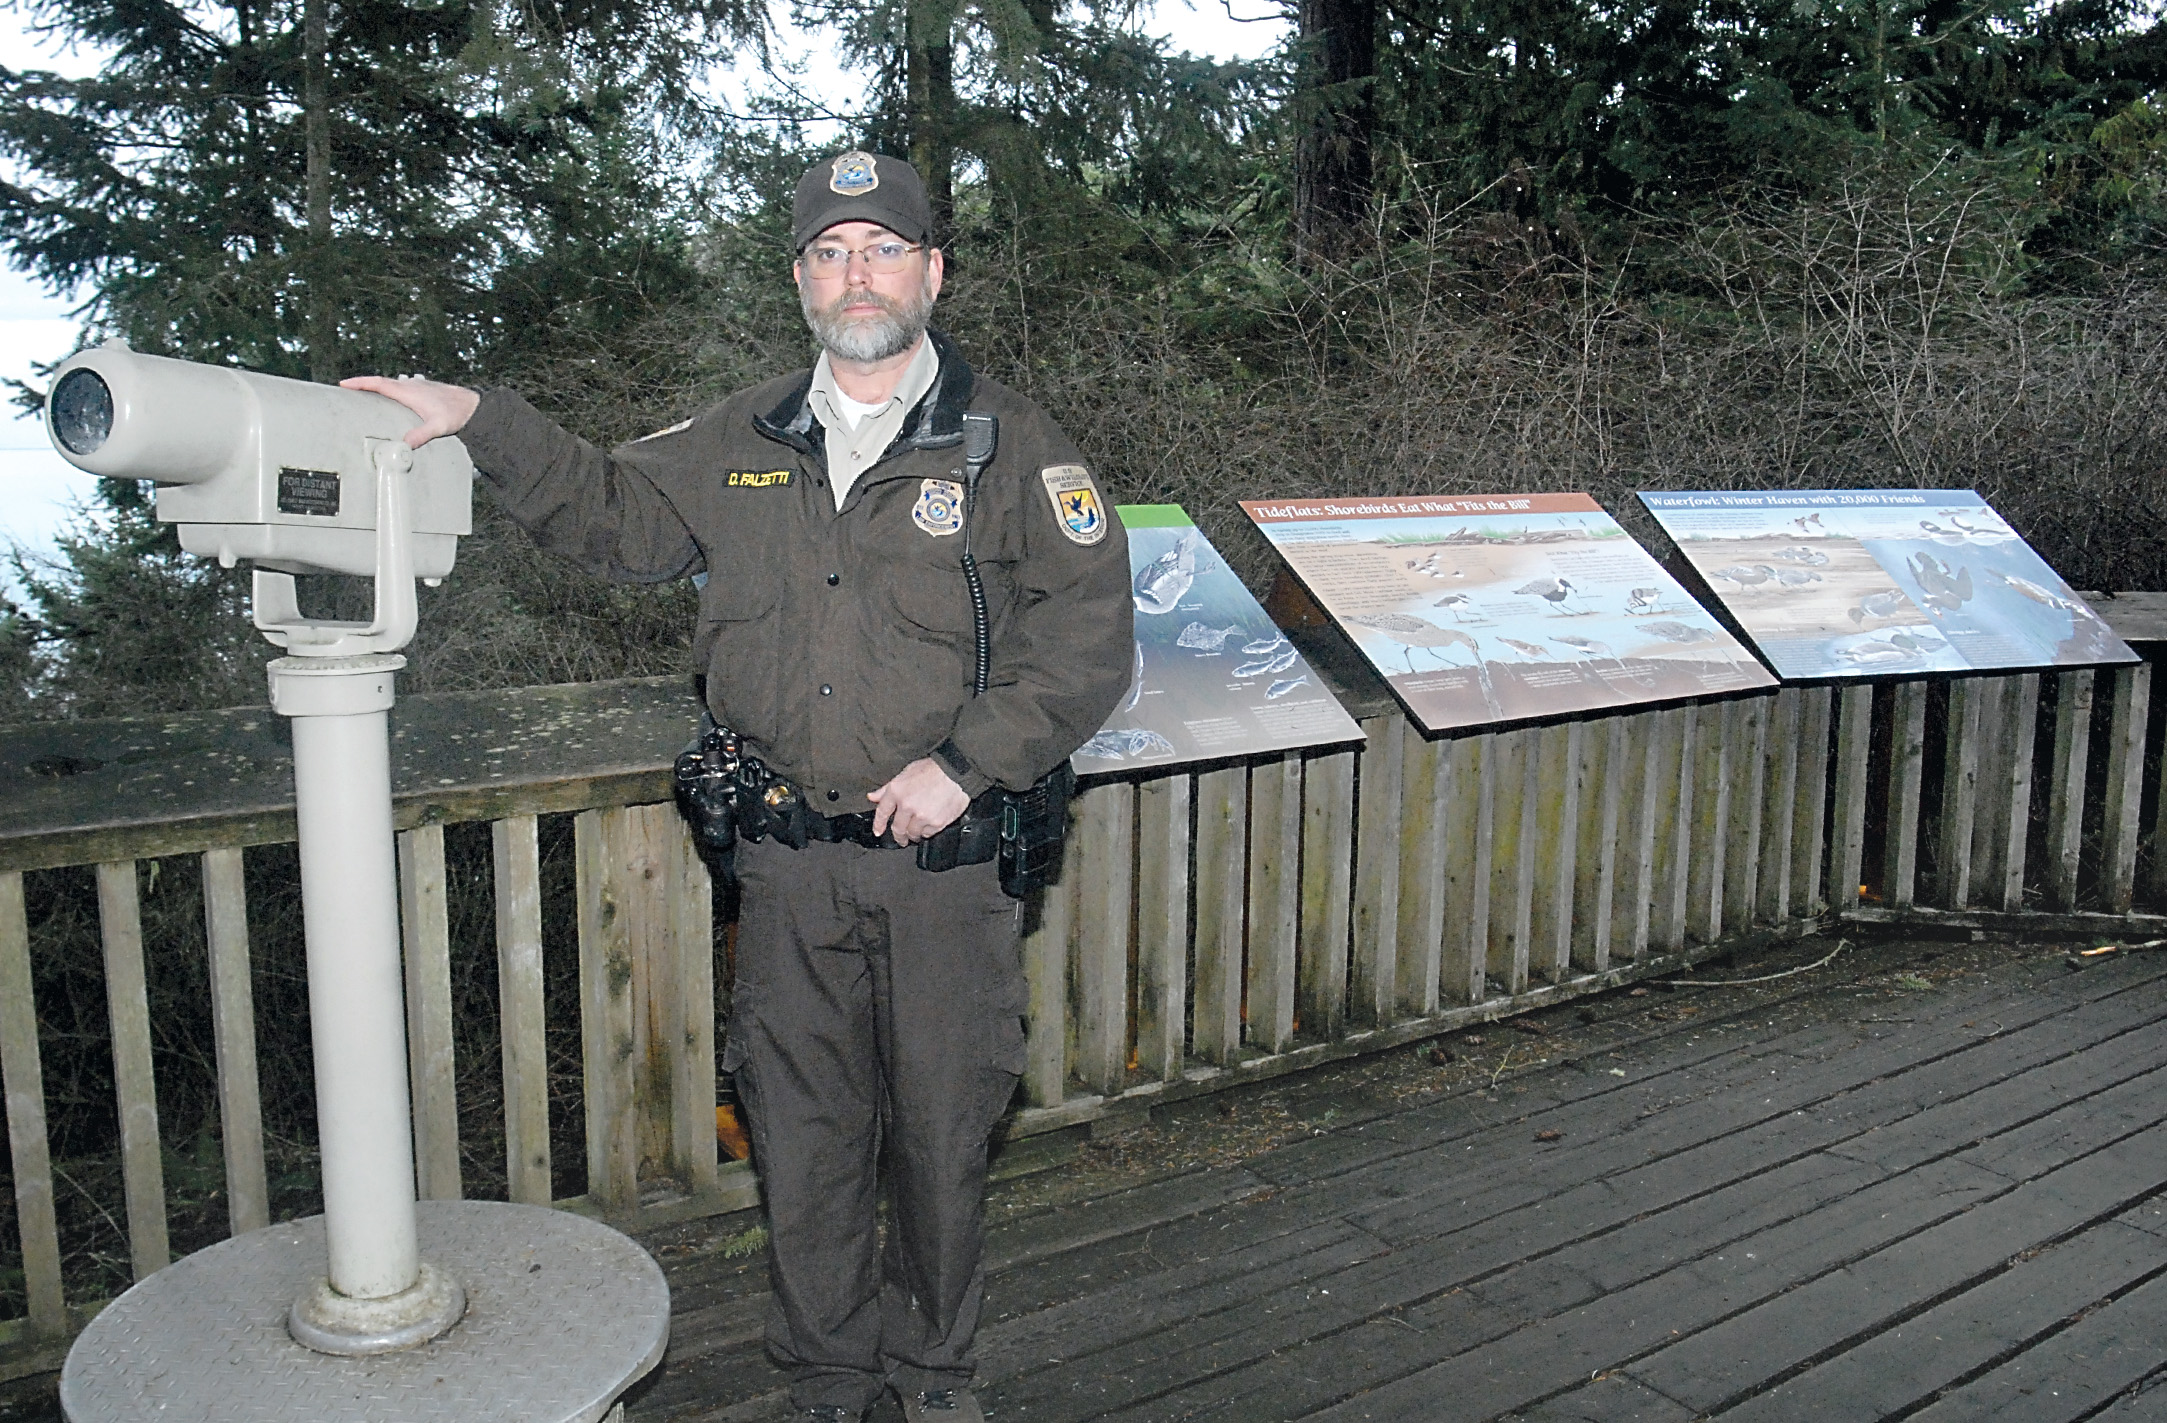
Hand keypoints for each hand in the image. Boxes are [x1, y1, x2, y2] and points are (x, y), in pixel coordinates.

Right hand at [340, 375, 481, 448]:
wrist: (473, 406)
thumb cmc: (456, 414)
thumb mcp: (437, 427)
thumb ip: (420, 435)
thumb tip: (404, 445)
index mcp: (409, 392)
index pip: (379, 383)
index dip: (360, 383)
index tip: (344, 384)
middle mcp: (411, 386)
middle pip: (381, 382)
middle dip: (363, 385)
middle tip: (347, 390)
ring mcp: (417, 386)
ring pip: (391, 384)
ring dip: (376, 388)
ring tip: (364, 395)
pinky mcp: (423, 390)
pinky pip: (400, 388)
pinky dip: (390, 391)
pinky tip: (391, 401)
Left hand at [868, 758, 968, 845]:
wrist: (957, 772)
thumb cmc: (934, 769)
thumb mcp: (907, 772)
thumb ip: (888, 788)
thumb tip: (873, 796)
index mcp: (897, 791)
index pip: (882, 812)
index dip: (878, 824)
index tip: (878, 831)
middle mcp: (907, 805)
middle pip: (897, 828)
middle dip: (898, 836)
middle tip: (901, 839)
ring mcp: (921, 816)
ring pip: (913, 834)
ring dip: (914, 835)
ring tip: (917, 832)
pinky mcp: (936, 823)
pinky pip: (928, 834)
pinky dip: (928, 832)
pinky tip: (930, 825)